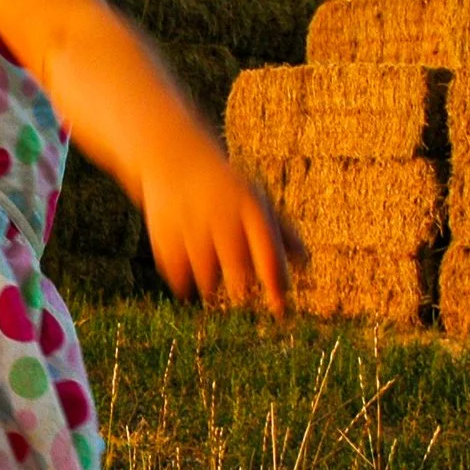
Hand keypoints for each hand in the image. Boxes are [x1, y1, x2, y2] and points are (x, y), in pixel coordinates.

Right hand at [138, 135, 302, 314]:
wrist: (174, 157)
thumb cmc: (226, 187)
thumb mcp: (257, 201)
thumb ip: (283, 234)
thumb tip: (305, 268)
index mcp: (251, 209)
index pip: (269, 258)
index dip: (277, 288)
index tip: (281, 312)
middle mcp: (222, 219)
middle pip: (237, 276)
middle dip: (242, 293)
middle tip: (242, 297)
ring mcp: (190, 228)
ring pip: (206, 282)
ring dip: (212, 288)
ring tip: (212, 274)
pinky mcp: (164, 237)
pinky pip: (178, 277)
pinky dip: (184, 281)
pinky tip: (187, 268)